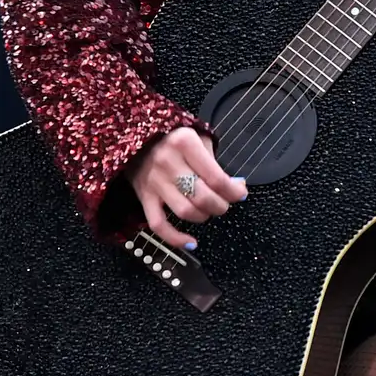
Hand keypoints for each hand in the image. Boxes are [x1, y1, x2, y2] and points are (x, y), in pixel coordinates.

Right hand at [128, 125, 245, 249]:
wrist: (134, 133)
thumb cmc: (171, 136)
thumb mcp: (196, 136)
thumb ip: (214, 161)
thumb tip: (235, 186)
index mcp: (184, 143)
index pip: (217, 178)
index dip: (234, 192)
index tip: (240, 193)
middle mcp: (168, 162)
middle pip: (203, 197)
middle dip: (221, 206)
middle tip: (224, 203)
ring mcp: (154, 181)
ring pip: (185, 212)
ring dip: (203, 216)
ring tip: (208, 210)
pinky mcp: (143, 196)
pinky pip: (159, 224)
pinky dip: (175, 238)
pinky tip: (191, 242)